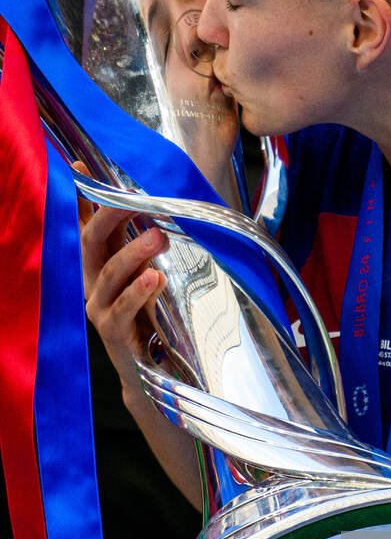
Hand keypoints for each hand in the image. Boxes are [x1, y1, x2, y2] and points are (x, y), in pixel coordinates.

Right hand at [78, 170, 168, 394]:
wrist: (152, 371)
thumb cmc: (152, 319)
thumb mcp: (151, 277)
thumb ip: (149, 248)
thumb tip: (162, 212)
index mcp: (101, 264)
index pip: (87, 224)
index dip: (83, 197)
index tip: (81, 167)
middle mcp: (93, 281)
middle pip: (91, 241)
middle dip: (111, 217)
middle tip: (137, 201)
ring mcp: (98, 306)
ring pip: (110, 273)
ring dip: (134, 252)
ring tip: (159, 237)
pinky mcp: (110, 331)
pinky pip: (121, 308)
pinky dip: (138, 291)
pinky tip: (156, 277)